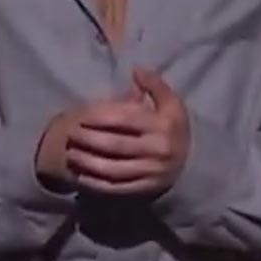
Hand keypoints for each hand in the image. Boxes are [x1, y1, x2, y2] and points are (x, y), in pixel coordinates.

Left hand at [65, 69, 189, 195]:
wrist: (191, 164)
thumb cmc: (173, 127)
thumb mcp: (172, 103)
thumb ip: (155, 84)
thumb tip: (136, 69)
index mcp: (163, 125)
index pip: (124, 119)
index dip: (99, 117)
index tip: (80, 116)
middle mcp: (157, 150)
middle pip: (115, 145)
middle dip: (88, 140)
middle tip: (69, 135)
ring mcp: (151, 173)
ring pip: (113, 169)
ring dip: (87, 163)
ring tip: (70, 155)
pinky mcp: (145, 190)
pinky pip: (116, 188)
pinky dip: (96, 184)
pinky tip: (81, 176)